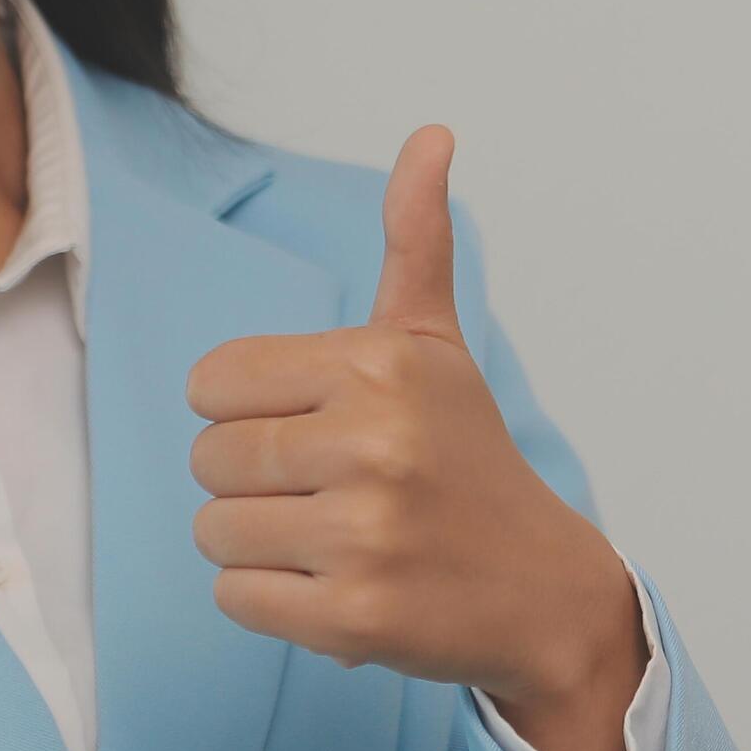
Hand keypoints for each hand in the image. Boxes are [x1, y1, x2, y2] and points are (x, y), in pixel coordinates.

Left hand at [186, 127, 648, 750]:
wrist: (542, 589)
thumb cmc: (467, 463)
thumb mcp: (438, 347)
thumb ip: (416, 243)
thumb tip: (430, 134)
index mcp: (381, 366)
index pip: (213, 382)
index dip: (246, 411)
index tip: (309, 431)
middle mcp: (373, 444)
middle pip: (209, 458)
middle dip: (250, 482)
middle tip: (325, 493)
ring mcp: (364, 535)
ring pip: (215, 531)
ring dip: (256, 544)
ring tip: (329, 540)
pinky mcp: (352, 616)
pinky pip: (236, 598)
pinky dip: (269, 600)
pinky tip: (330, 587)